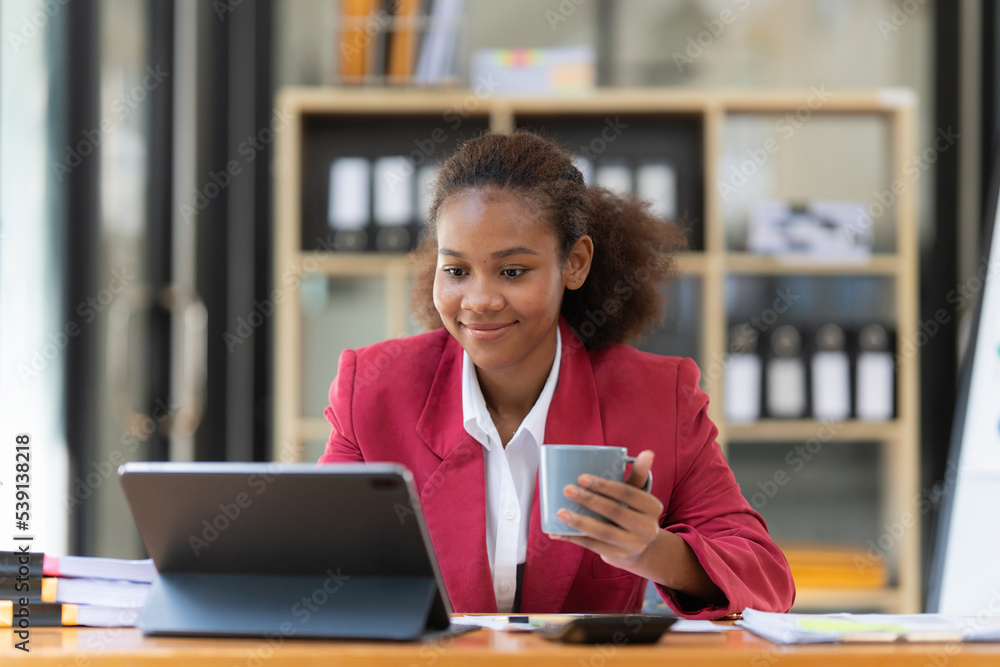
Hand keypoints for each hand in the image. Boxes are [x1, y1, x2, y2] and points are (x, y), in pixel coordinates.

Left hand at [553, 450, 663, 571]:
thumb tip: (648, 452)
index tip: (582, 477)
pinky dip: (573, 538)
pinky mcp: (618, 557)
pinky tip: (557, 531)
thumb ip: (639, 474)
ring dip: (579, 522)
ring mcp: (633, 545)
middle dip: (589, 500)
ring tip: (560, 512)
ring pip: (603, 532)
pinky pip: (593, 546)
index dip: (605, 486)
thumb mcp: (638, 495)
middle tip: (567, 490)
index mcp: (652, 507)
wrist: (642, 548)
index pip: (628, 493)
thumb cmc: (634, 513)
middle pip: (614, 511)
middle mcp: (647, 528)